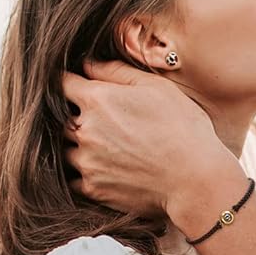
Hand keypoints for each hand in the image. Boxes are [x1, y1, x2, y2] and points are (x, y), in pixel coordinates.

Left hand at [62, 60, 233, 218]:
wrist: (196, 179)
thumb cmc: (183, 129)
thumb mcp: (157, 88)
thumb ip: (117, 72)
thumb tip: (88, 64)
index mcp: (97, 100)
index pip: (62, 83)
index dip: (69, 82)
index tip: (78, 85)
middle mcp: (84, 130)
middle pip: (59, 118)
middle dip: (73, 115)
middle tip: (100, 120)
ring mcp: (86, 162)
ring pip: (65, 149)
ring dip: (77, 146)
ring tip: (105, 147)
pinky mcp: (93, 189)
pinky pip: (73, 179)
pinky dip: (82, 173)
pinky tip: (104, 169)